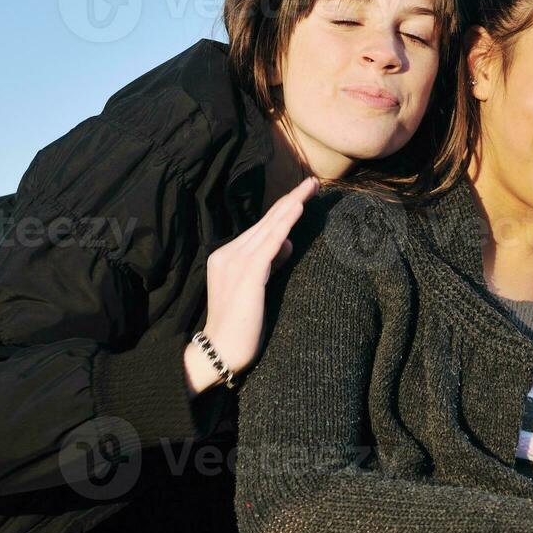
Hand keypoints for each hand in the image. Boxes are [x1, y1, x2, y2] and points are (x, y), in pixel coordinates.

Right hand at [184, 176, 318, 395]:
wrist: (219, 351)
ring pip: (269, 227)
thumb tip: (287, 242)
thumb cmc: (241, 325)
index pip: (261, 228)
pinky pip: (270, 243)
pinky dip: (284, 224)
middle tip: (313, 182)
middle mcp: (228, 253)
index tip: (303, 193)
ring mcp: (235, 262)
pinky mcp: (247, 274)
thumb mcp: (257, 287)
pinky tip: (298, 209)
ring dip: (291, 205)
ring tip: (310, 188)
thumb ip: (269, 263)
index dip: (283, 209)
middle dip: (291, 199)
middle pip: (266, 221)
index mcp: (228, 256)